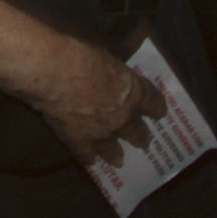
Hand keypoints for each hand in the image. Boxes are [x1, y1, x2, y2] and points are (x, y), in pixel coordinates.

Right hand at [28, 38, 158, 159]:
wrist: (56, 73)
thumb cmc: (81, 56)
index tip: (160, 114)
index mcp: (132, 92)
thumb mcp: (106, 58)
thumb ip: (112, 74)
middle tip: (144, 143)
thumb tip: (110, 76)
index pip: (152, 102)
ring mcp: (101, 132)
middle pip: (136, 130)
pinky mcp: (78, 140)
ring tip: (119, 160)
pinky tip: (89, 161)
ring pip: (112, 148)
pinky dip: (87, 157)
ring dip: (116, 154)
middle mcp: (122, 117)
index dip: (156, 108)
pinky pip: (85, 153)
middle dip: (141, 136)